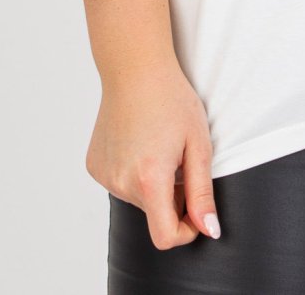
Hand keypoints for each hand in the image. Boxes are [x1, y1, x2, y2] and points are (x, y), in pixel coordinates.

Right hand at [86, 58, 221, 248]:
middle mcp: (121, 182)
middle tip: (179, 160)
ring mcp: (104, 175)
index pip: (165, 237)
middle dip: (171, 198)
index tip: (195, 209)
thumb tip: (209, 230)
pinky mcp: (94, 165)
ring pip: (137, 198)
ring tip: (158, 145)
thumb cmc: (171, 99)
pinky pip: (120, 182)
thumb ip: (202, 193)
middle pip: (153, 214)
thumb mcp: (198, 144)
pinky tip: (138, 141)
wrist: (135, 68)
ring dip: (152, 184)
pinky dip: (133, 172)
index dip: (185, 231)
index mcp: (149, 180)